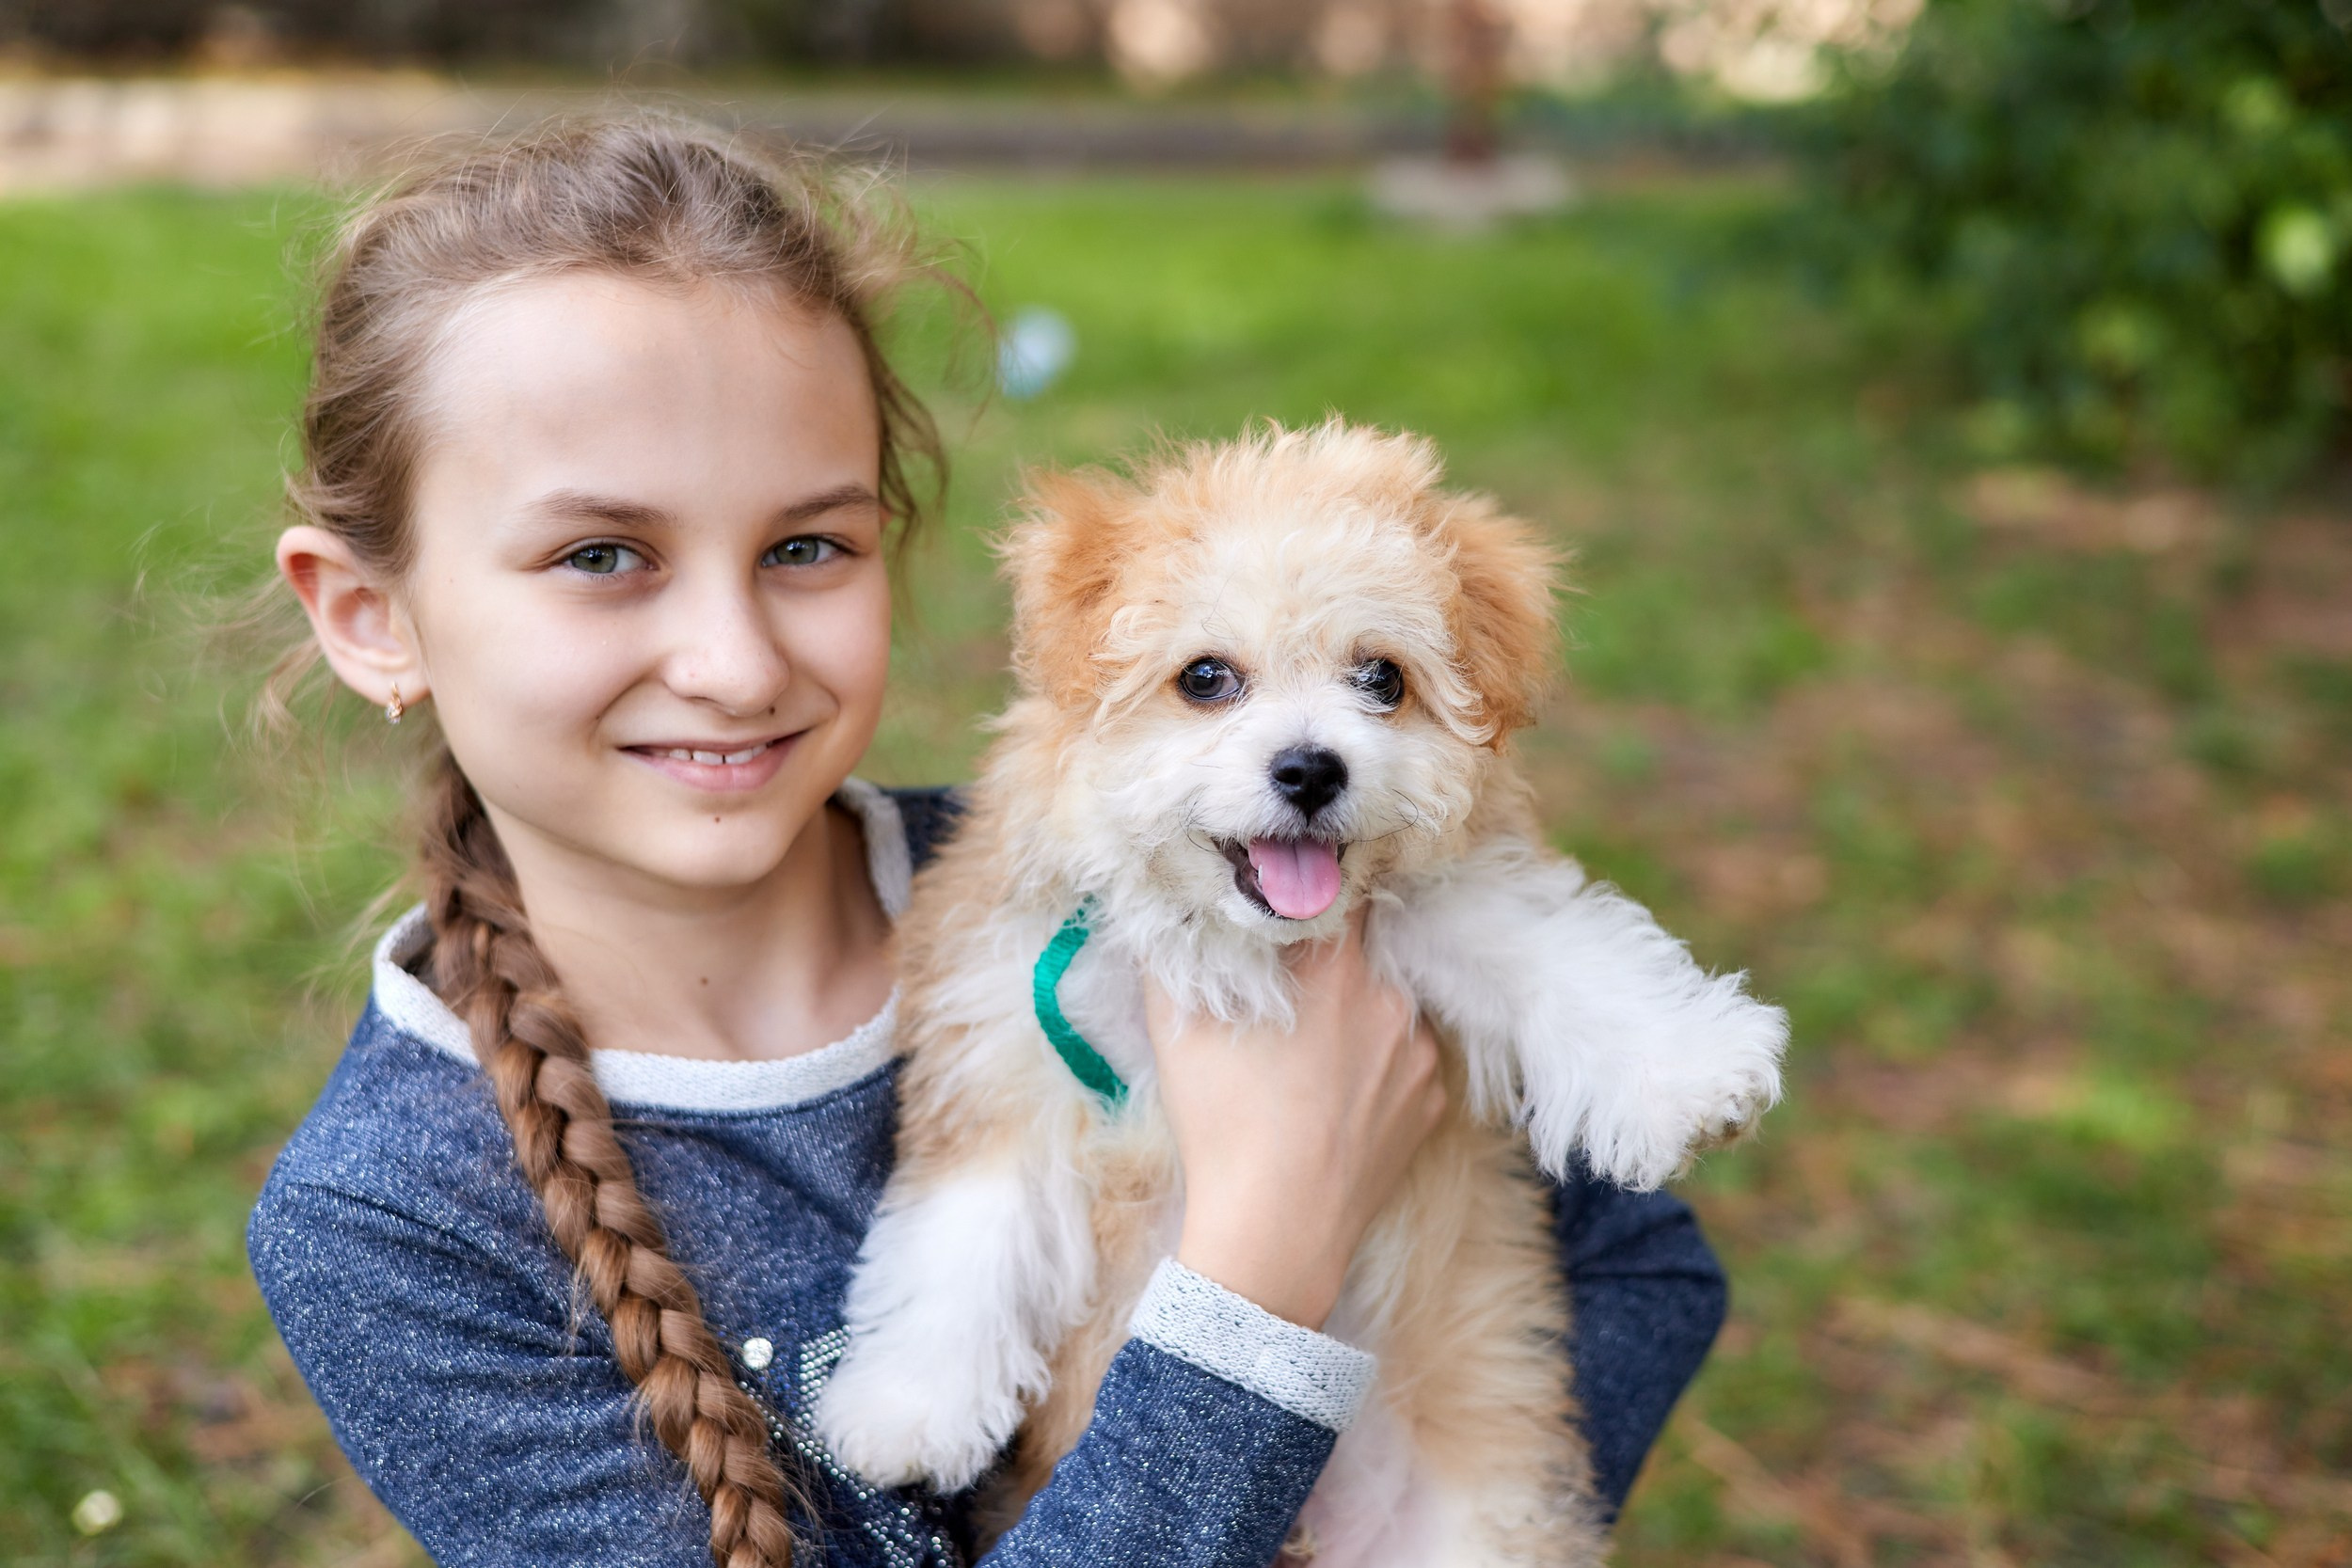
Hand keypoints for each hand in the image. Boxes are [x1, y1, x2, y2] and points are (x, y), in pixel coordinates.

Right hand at [1146, 909, 1445, 1328]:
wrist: (1276, 1229)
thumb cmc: (1222, 1121)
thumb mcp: (1175, 1025)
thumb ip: (1176, 951)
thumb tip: (1176, 910)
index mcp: (1335, 964)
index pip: (1343, 896)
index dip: (1316, 902)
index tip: (1294, 917)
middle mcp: (1390, 998)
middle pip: (1363, 957)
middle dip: (1330, 971)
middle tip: (1289, 1005)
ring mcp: (1419, 1053)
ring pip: (1386, 1012)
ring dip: (1356, 1022)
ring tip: (1309, 1066)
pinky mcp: (1431, 1103)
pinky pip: (1403, 1066)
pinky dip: (1375, 1073)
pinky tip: (1335, 1103)